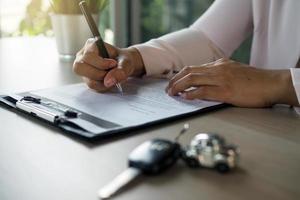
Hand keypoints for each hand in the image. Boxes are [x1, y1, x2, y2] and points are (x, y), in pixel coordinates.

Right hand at [73, 38, 144, 91]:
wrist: (123, 64)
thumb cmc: (123, 59)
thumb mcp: (126, 62)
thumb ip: (120, 70)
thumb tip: (108, 82)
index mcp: (91, 45)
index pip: (88, 56)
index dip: (101, 63)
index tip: (114, 64)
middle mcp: (82, 56)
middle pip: (79, 68)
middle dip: (98, 74)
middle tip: (110, 72)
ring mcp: (83, 68)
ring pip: (87, 80)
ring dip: (103, 81)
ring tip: (112, 75)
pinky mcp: (86, 78)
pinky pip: (92, 86)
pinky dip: (103, 85)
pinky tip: (109, 79)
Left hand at [166, 58, 297, 106]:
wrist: (272, 84)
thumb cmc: (255, 80)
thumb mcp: (234, 71)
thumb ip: (220, 74)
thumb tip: (206, 82)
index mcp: (219, 64)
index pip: (193, 67)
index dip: (180, 75)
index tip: (173, 81)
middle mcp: (218, 69)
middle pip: (189, 72)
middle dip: (175, 80)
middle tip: (167, 89)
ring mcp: (221, 79)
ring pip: (193, 79)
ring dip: (179, 87)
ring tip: (171, 94)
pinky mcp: (226, 91)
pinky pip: (204, 91)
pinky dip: (192, 94)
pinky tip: (185, 98)